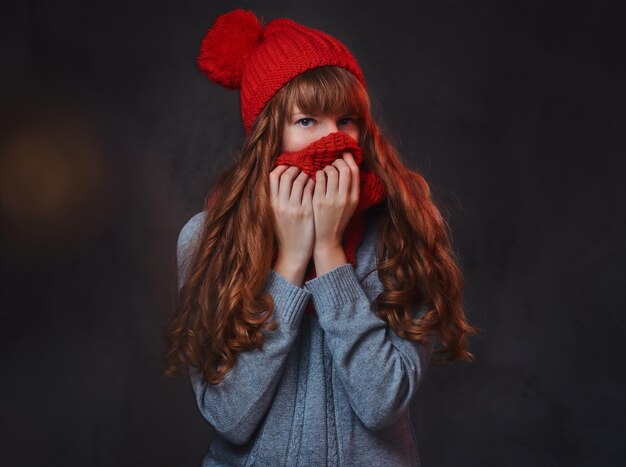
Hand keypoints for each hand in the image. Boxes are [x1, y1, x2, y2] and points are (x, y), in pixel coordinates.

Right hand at [269, 165, 315, 279]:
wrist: (293, 252)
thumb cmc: (284, 232)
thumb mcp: (274, 215)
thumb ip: (275, 198)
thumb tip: (279, 178)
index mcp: (270, 204)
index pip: (273, 177)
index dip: (281, 168)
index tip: (288, 168)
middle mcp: (281, 204)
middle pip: (286, 176)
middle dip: (295, 169)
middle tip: (301, 170)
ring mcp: (294, 208)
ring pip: (299, 181)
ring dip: (305, 175)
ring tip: (308, 176)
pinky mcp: (307, 212)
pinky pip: (310, 191)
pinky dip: (313, 184)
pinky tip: (315, 185)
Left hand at [312, 152, 359, 251]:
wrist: (327, 239)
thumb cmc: (337, 220)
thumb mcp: (350, 206)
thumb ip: (350, 189)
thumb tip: (348, 166)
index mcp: (354, 198)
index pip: (354, 172)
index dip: (349, 159)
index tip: (344, 155)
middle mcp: (345, 198)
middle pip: (344, 169)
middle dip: (338, 161)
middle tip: (332, 162)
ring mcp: (331, 200)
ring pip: (330, 172)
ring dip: (326, 167)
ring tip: (324, 171)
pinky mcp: (318, 202)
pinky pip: (318, 179)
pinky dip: (317, 174)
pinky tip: (316, 177)